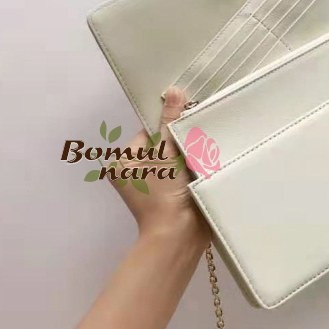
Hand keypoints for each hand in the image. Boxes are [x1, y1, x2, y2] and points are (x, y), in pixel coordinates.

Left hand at [109, 86, 209, 243]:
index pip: (148, 131)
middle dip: (180, 142)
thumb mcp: (167, 153)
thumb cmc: (164, 194)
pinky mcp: (171, 195)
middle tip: (195, 143)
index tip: (186, 123)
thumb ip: (171, 122)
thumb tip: (174, 91)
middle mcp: (134, 173)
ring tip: (202, 157)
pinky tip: (205, 167)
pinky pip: (183, 172)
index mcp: (122, 162)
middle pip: (163, 143)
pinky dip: (194, 169)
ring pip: (175, 157)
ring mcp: (153, 186)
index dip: (167, 126)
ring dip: (190, 155)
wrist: (179, 237)